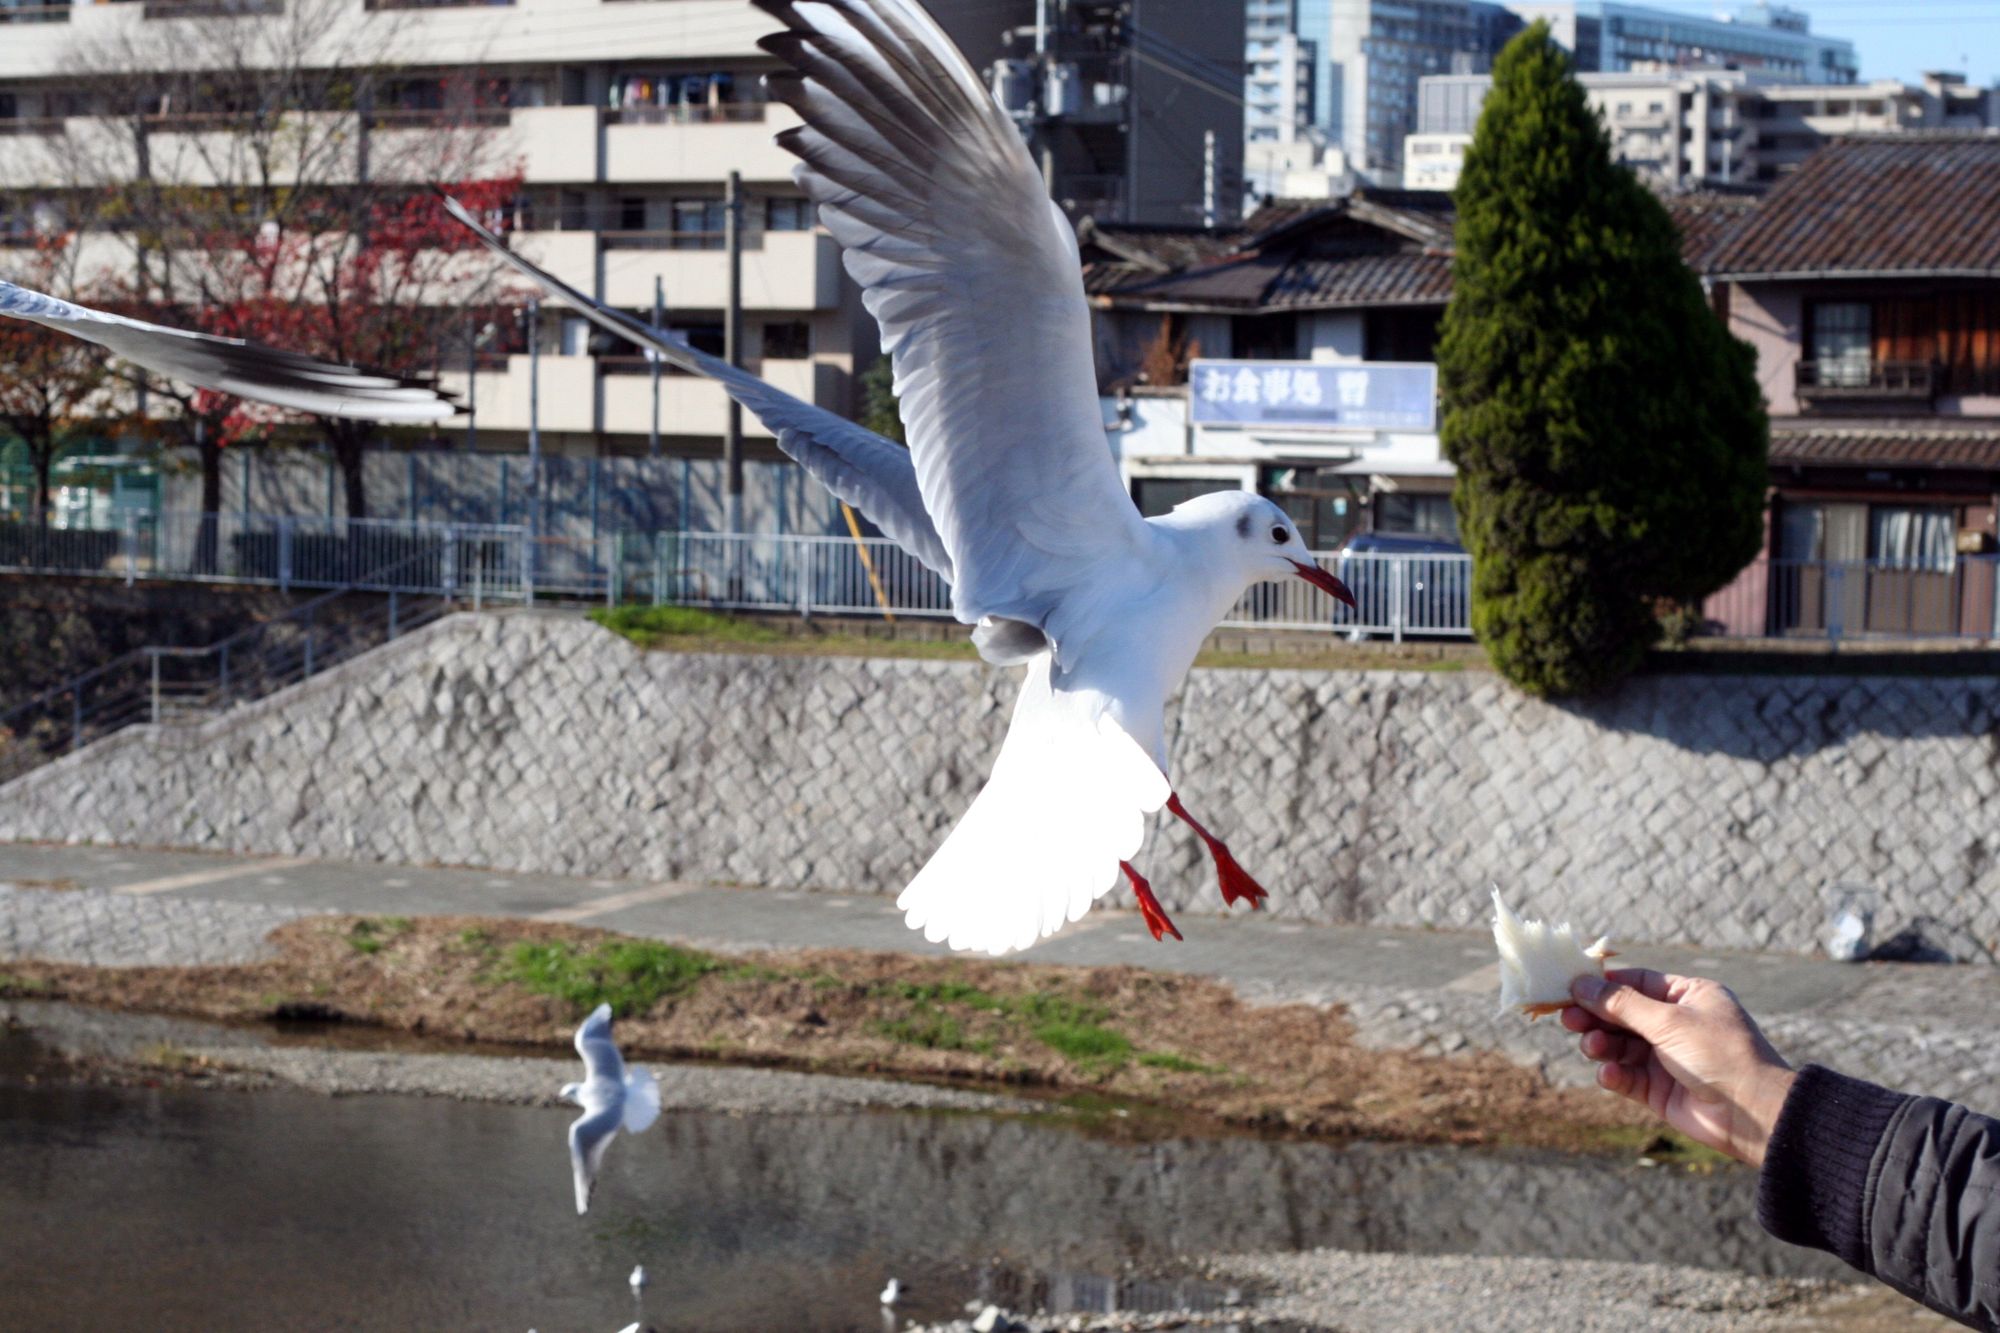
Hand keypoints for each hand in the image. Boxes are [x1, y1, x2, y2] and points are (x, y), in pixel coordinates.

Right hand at [1562, 968, 1796, 1166]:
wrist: (1753, 1114)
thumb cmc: (1719, 1054)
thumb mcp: (1669, 1020)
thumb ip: (1621, 1004)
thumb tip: (1581, 984)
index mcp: (1688, 997)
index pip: (1636, 983)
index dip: (1603, 985)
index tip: (1570, 986)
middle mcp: (1677, 1024)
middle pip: (1622, 1014)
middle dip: (1595, 1017)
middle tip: (1568, 1019)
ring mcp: (1667, 1058)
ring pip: (1620, 1046)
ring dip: (1602, 1045)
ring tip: (1592, 1047)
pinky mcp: (1659, 1090)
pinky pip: (1627, 1076)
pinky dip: (1614, 1074)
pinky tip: (1609, 1074)